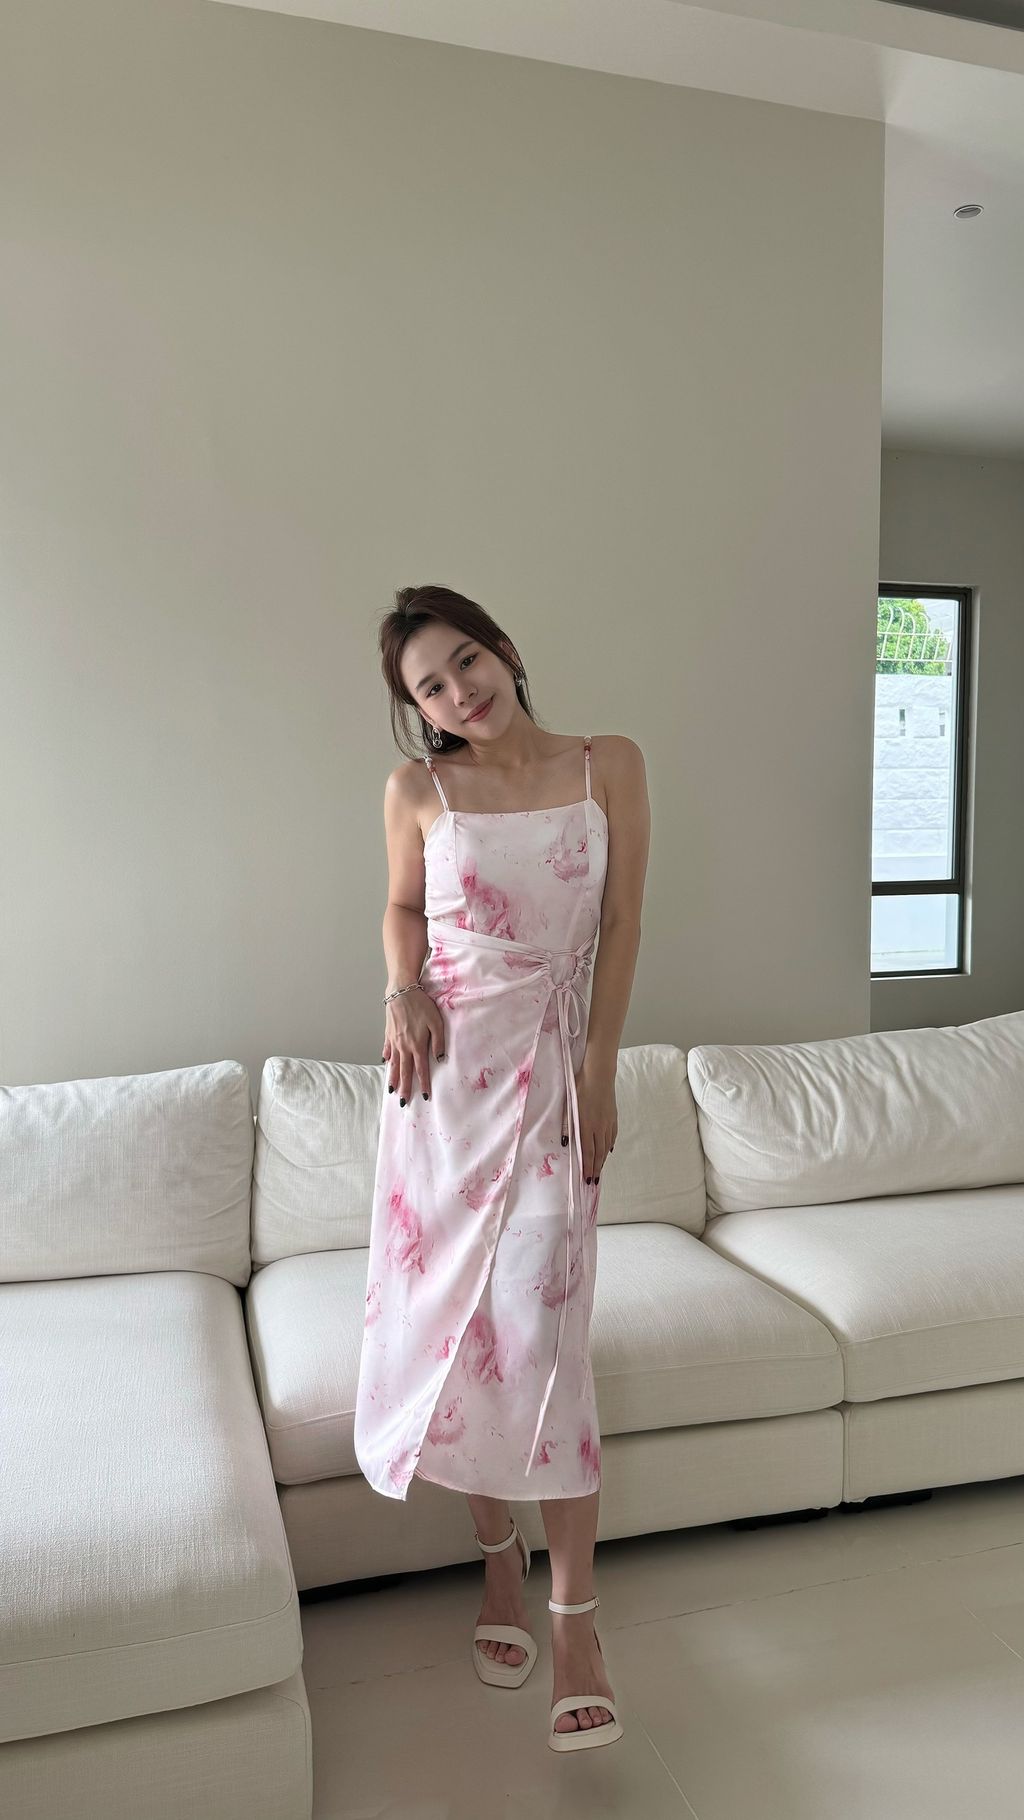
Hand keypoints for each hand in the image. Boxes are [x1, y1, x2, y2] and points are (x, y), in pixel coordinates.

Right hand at [382, 986, 445, 1104]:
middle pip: (405, 1072)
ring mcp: (394, 1040)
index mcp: (417, 1045)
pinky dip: (387, 1058)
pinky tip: (385, 1064)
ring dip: (393, 1078)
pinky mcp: (388, 1033)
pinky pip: (387, 1049)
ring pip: (394, 1064)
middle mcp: (404, 1046)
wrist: (401, 991)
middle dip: (405, 1088)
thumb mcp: (436, 1021)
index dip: (424, 1084)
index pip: (421, 1070)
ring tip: (391, 1090)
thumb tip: (439, 1059)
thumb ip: (439, 1041)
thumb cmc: (421, 1004)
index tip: (426, 1097)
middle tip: (403, 1103)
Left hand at [562, 1054, 616, 1181]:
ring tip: (600, 1169)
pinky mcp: (613, 1117)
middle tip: (594, 1181)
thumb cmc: (580, 1089)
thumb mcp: (568, 1107)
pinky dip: (609, 1146)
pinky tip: (608, 1150)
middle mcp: (599, 1128)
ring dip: (602, 1160)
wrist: (599, 1076)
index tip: (587, 1178)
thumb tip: (564, 1143)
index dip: (587, 1166)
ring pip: (606, 1146)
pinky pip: (612, 1136)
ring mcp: (608, 1123)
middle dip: (596, 1168)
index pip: (588, 1152)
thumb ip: (567, 1126)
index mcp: (587, 1126)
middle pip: (598, 1153)